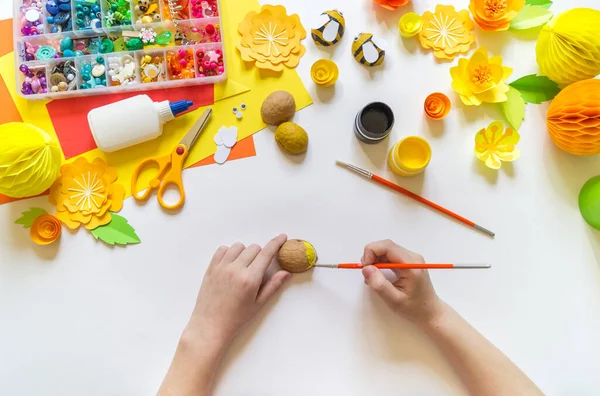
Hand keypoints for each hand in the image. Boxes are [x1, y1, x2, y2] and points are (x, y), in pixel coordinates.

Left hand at [159, 234, 290, 395]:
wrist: (210, 325)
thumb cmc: (236, 318)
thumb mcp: (258, 304)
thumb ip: (273, 286)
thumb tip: (287, 273)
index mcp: (250, 279)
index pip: (266, 253)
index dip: (276, 243)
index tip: (283, 237)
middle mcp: (236, 269)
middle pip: (254, 248)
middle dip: (260, 254)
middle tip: (257, 269)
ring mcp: (222, 267)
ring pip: (238, 246)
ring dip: (245, 252)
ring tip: (243, 267)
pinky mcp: (211, 268)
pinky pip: (222, 249)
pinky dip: (229, 253)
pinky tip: (231, 264)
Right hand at [361, 239, 443, 325]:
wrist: (430, 313)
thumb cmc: (414, 309)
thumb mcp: (394, 300)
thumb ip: (379, 284)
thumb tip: (366, 268)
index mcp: (411, 264)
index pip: (387, 246)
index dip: (371, 252)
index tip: (364, 268)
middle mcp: (412, 257)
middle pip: (386, 246)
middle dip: (371, 256)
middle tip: (366, 274)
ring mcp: (411, 258)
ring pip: (387, 250)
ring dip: (375, 260)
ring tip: (372, 278)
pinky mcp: (408, 262)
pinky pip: (390, 256)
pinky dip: (380, 263)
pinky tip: (379, 276)